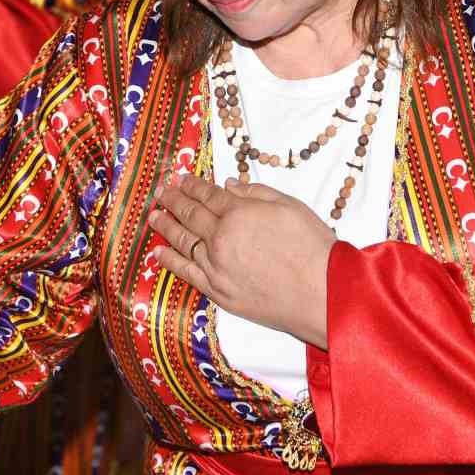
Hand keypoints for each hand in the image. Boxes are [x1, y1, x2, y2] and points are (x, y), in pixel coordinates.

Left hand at [149, 174, 335, 347]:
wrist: (322, 295)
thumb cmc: (312, 248)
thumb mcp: (290, 206)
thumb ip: (256, 193)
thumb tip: (229, 185)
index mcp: (238, 213)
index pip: (208, 195)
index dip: (192, 185)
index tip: (180, 179)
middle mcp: (221, 238)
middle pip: (190, 215)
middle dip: (173, 201)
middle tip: (160, 192)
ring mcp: (216, 267)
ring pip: (183, 242)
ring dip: (165, 226)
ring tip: (153, 216)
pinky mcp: (219, 292)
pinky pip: (186, 273)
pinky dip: (170, 261)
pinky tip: (158, 253)